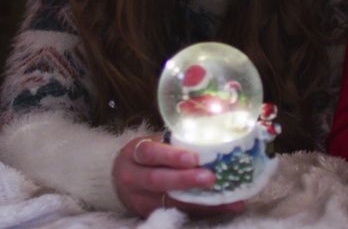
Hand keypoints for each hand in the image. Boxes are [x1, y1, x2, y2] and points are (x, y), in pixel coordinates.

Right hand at [112, 136, 245, 218]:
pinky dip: (202, 210)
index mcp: (133, 155)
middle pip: (158, 180)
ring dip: (200, 200)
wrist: (122, 179)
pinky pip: (179, 212)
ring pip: (170, 202)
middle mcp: (133, 179)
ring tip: (225, 196)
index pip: (150, 154)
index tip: (194, 157)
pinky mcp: (151, 215)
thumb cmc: (146, 157)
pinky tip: (222, 206)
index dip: (171, 156)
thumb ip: (174, 142)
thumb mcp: (152, 144)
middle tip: (211, 177)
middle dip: (186, 180)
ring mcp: (140, 201)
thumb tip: (212, 132)